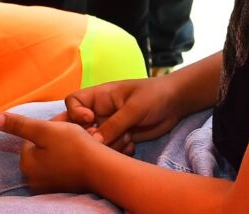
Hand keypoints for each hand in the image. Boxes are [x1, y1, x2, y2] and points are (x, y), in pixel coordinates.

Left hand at [0, 111, 102, 193]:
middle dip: (56, 136)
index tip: (65, 123)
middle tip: (74, 129)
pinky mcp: (62, 189)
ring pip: (53, 156)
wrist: (101, 170)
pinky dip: (69, 159)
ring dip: (64, 145)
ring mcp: (48, 186)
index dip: (50, 126)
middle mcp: (33, 179)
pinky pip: (61, 168)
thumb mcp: (44, 130)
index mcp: (26, 163)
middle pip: (42, 147)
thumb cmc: (73, 147)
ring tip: (80, 140)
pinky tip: (81, 154)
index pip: (33, 136)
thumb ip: (19, 124)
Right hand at [63, 75, 182, 150]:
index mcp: (100, 96)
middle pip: (79, 127)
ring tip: (128, 137)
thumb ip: (114, 124)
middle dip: (90, 137)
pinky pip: (109, 151)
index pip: (73, 102)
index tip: (91, 120)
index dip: (75, 113)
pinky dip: (119, 151)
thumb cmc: (154, 95)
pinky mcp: (119, 139)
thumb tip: (94, 142)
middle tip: (106, 140)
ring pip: (95, 143)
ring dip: (109, 145)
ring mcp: (109, 126)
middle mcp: (100, 112)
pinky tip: (133, 145)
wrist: (175, 103)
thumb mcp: (134, 108)